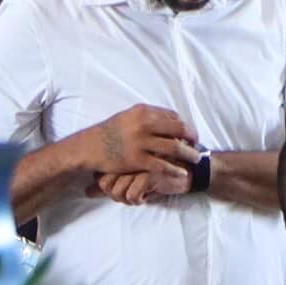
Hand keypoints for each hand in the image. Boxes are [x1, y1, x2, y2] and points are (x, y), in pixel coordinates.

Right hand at [80, 101, 198, 195]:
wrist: (88, 147)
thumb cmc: (108, 133)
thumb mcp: (128, 118)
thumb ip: (146, 118)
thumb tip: (167, 121)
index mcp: (143, 111)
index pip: (173, 117)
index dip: (184, 126)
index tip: (188, 134)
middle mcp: (144, 124)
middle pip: (179, 129)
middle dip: (192, 137)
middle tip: (197, 145)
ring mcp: (141, 142)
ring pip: (175, 147)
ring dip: (189, 154)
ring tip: (196, 159)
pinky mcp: (137, 159)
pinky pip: (162, 165)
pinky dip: (175, 169)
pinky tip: (181, 173)